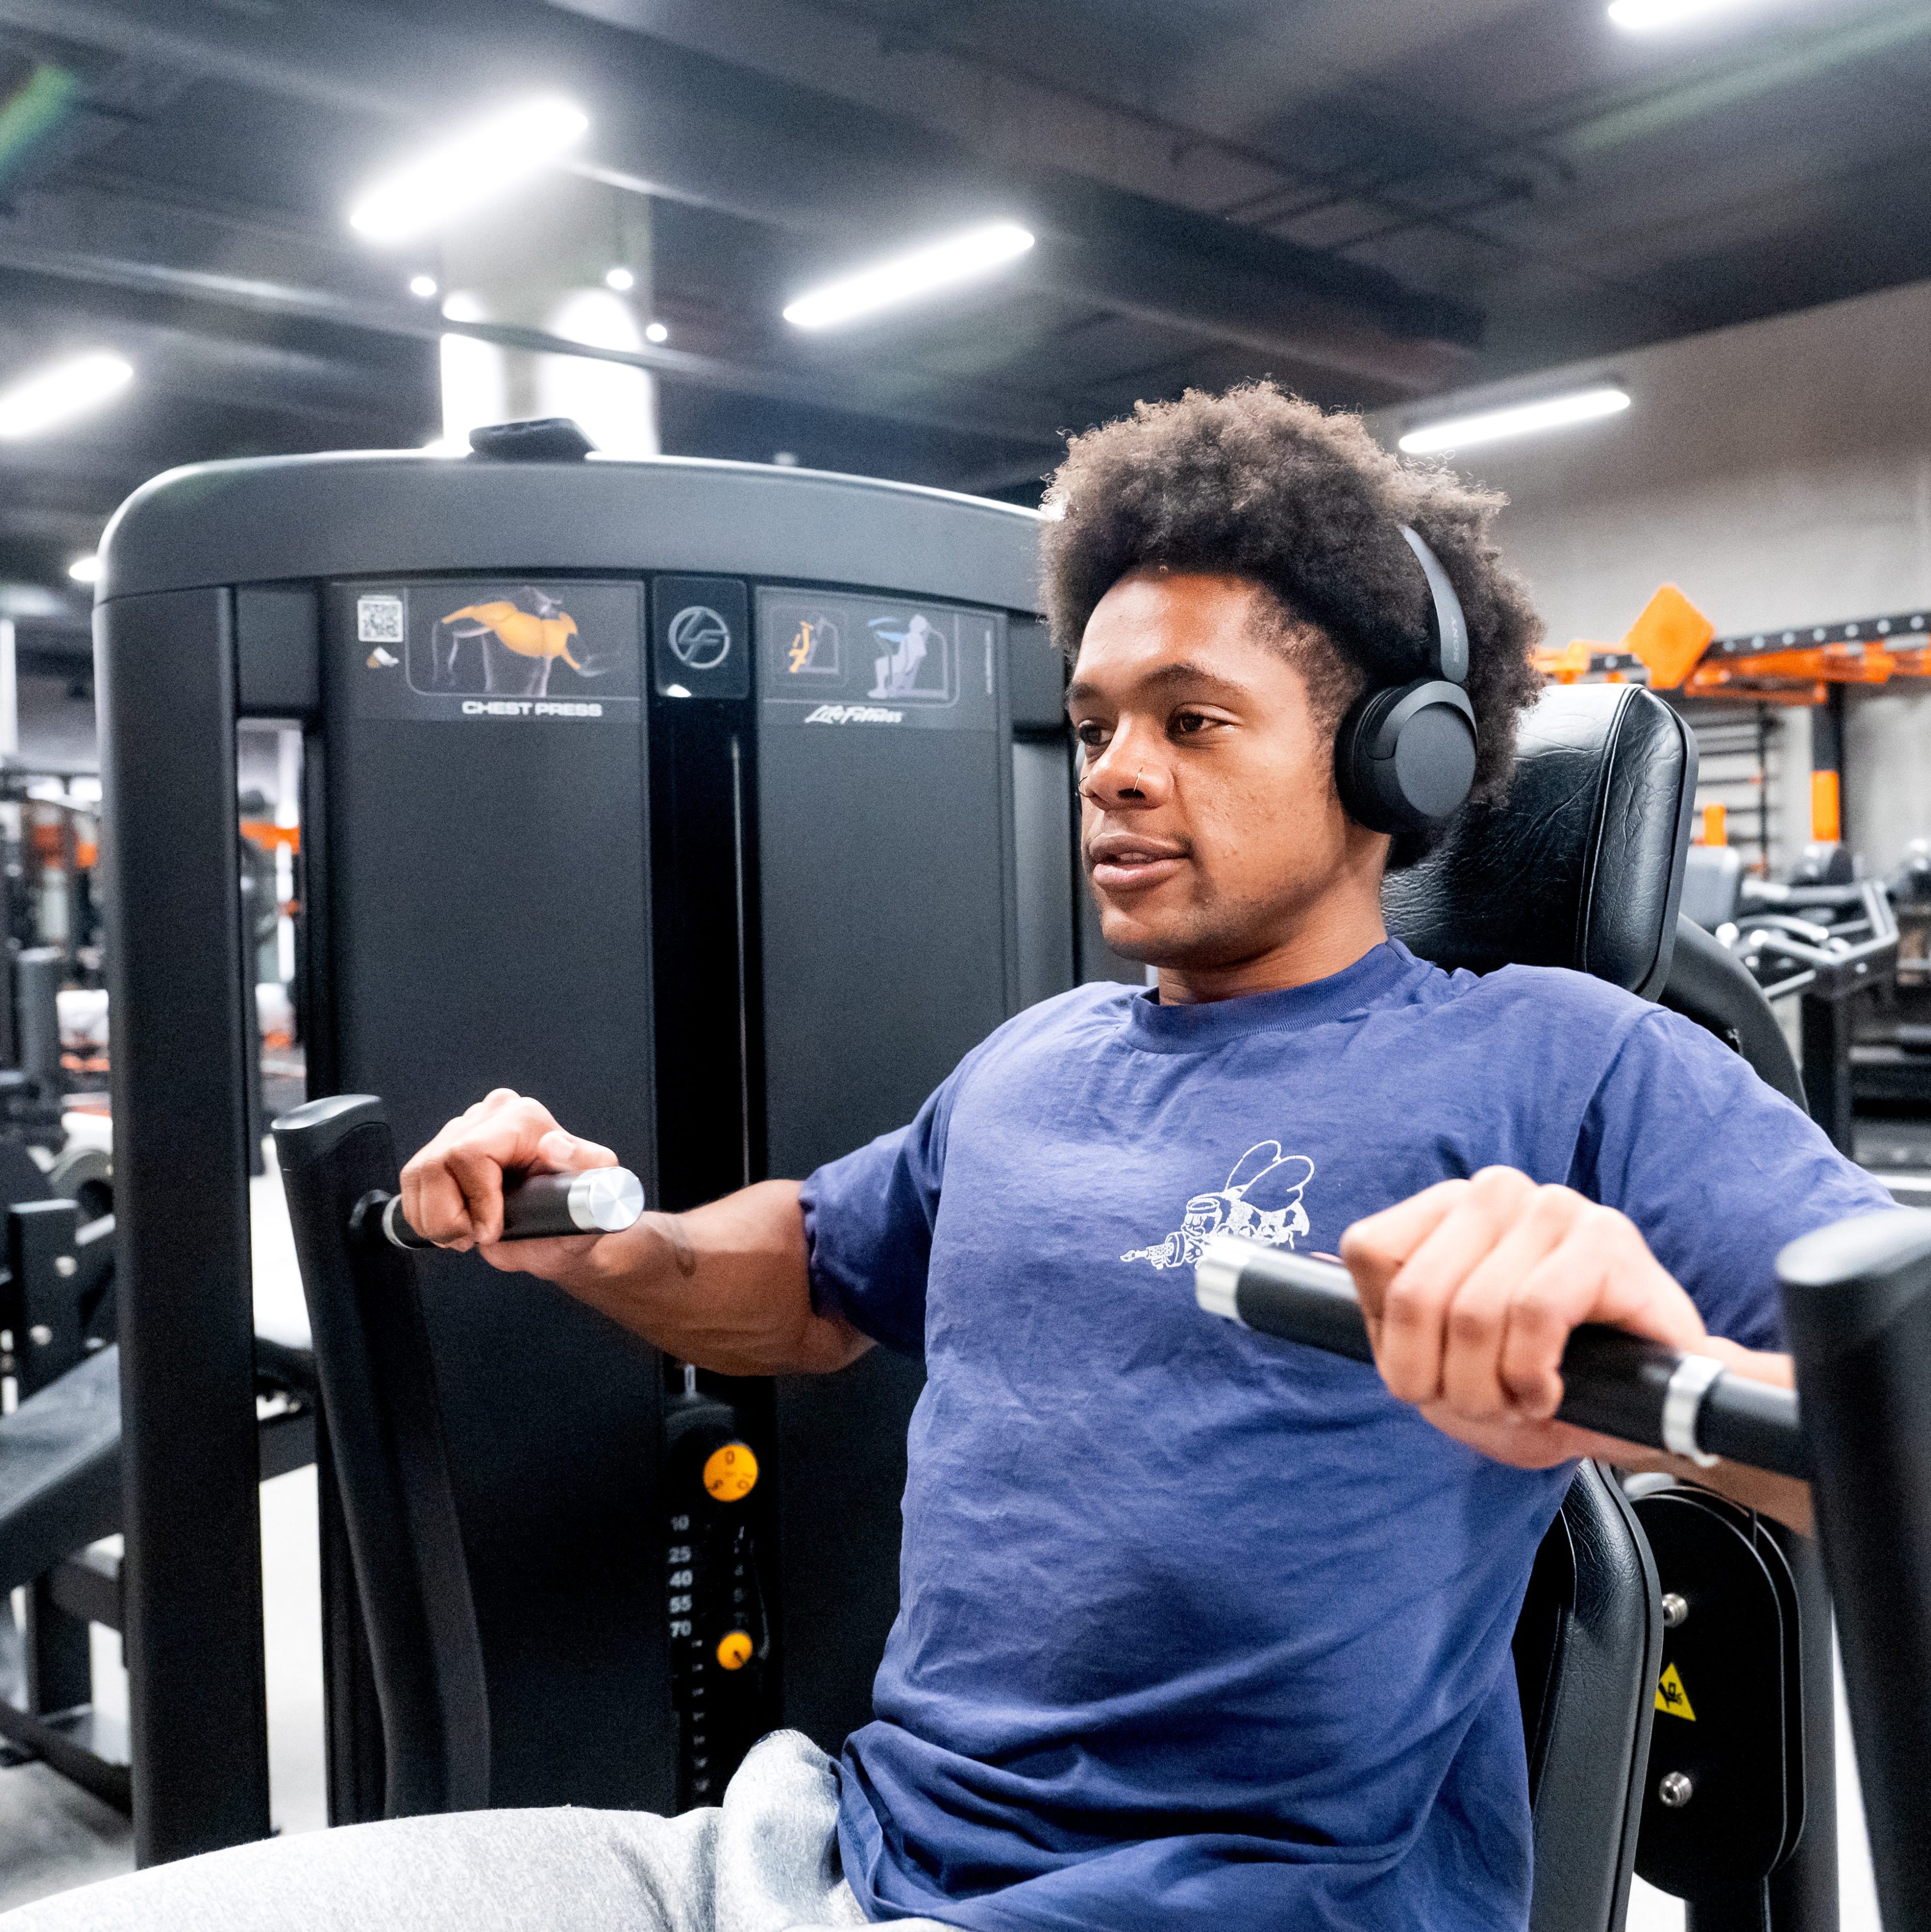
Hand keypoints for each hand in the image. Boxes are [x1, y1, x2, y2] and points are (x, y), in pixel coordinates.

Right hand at [399, 1088, 618, 1275]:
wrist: (559, 1230)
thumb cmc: (577, 1213)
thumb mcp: (596, 1190)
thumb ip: (584, 1164)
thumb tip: (553, 1145)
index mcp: (525, 1118)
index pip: (471, 1152)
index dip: (475, 1199)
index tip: (490, 1229)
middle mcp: (491, 1115)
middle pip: (438, 1164)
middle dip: (451, 1214)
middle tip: (477, 1236)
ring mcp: (461, 1130)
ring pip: (419, 1174)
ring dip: (436, 1218)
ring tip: (466, 1234)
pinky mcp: (440, 1150)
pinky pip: (411, 1182)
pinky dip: (423, 1215)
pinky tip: (452, 1225)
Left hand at [1338, 1167, 1714, 1469]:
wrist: (1650, 1407)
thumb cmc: (1544, 1381)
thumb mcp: (1444, 1361)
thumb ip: (1391, 1323)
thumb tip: (1314, 1271)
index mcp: (1447, 1210)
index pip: (1370, 1251)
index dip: (1387, 1336)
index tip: (1426, 1376)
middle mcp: (1495, 1194)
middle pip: (1415, 1293)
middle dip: (1438, 1378)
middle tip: (1480, 1408)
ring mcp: (1554, 1209)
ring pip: (1472, 1311)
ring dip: (1488, 1387)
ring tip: (1519, 1402)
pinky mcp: (1607, 1241)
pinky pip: (1532, 1314)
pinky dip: (1531, 1376)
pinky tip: (1550, 1393)